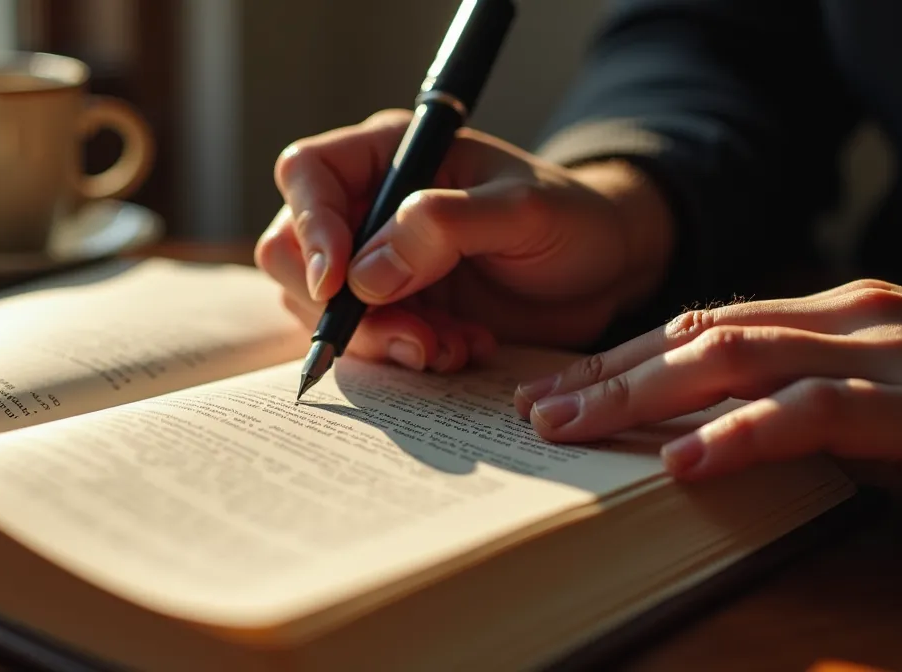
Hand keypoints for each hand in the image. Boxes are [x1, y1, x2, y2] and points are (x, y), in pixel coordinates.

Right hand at [254, 109, 673, 372]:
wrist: (607, 271)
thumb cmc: (572, 220)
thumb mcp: (521, 211)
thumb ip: (444, 228)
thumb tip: (365, 274)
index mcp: (390, 153)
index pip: (306, 173)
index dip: (308, 226)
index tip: (337, 283)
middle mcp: (369, 204)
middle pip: (293, 250)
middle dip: (341, 307)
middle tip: (410, 336)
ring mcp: (376, 260)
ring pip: (323, 307)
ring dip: (380, 338)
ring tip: (451, 346)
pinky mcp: (394, 308)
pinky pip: (365, 338)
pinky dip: (406, 354)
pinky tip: (461, 348)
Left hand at [514, 279, 901, 483]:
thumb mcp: (883, 394)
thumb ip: (805, 398)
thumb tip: (705, 429)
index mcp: (837, 314)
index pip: (706, 325)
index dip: (626, 354)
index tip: (561, 386)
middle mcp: (853, 318)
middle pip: (702, 335)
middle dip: (612, 372)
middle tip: (538, 411)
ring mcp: (891, 353)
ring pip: (739, 359)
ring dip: (644, 394)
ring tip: (572, 430)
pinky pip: (818, 413)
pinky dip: (743, 434)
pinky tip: (684, 460)